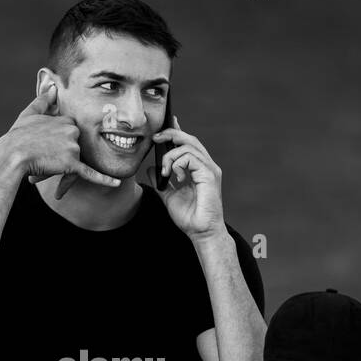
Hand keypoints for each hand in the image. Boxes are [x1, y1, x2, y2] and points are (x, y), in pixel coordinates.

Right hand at [0, 85, 120, 197]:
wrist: (13, 154)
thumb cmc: (18, 136)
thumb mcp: (29, 114)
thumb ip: (43, 100)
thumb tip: (52, 86)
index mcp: (65, 120)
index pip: (70, 131)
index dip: (59, 138)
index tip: (47, 141)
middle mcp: (72, 132)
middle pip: (75, 144)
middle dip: (62, 150)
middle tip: (44, 152)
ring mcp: (73, 148)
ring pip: (76, 158)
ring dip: (63, 163)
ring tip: (44, 161)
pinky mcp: (72, 165)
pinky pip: (90, 173)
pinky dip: (104, 179)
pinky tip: (116, 182)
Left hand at [146, 116, 224, 239]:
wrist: (200, 232)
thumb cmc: (189, 218)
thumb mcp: (169, 196)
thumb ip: (161, 182)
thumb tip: (151, 169)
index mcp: (199, 169)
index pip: (188, 144)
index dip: (176, 132)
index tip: (162, 128)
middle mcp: (206, 166)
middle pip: (190, 139)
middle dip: (171, 134)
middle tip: (155, 138)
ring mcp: (209, 169)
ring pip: (188, 146)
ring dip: (171, 155)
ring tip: (165, 171)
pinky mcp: (209, 175)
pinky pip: (191, 157)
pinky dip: (178, 163)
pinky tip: (174, 175)